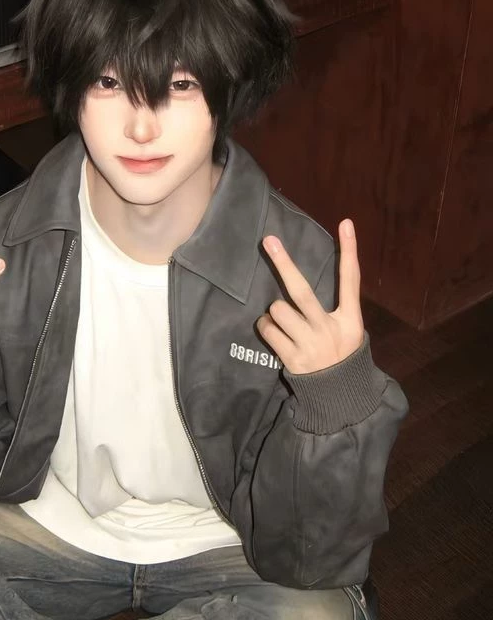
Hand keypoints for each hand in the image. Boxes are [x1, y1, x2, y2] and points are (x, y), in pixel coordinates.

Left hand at [256, 219, 363, 374]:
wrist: (338, 396)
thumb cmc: (339, 355)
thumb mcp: (348, 330)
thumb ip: (334, 307)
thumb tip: (301, 281)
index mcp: (350, 320)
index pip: (350, 280)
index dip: (349, 251)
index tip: (345, 223)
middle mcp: (330, 328)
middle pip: (301, 290)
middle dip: (282, 263)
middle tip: (268, 241)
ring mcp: (310, 343)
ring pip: (278, 309)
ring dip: (274, 312)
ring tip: (282, 321)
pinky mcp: (292, 358)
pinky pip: (268, 330)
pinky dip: (267, 327)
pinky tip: (276, 334)